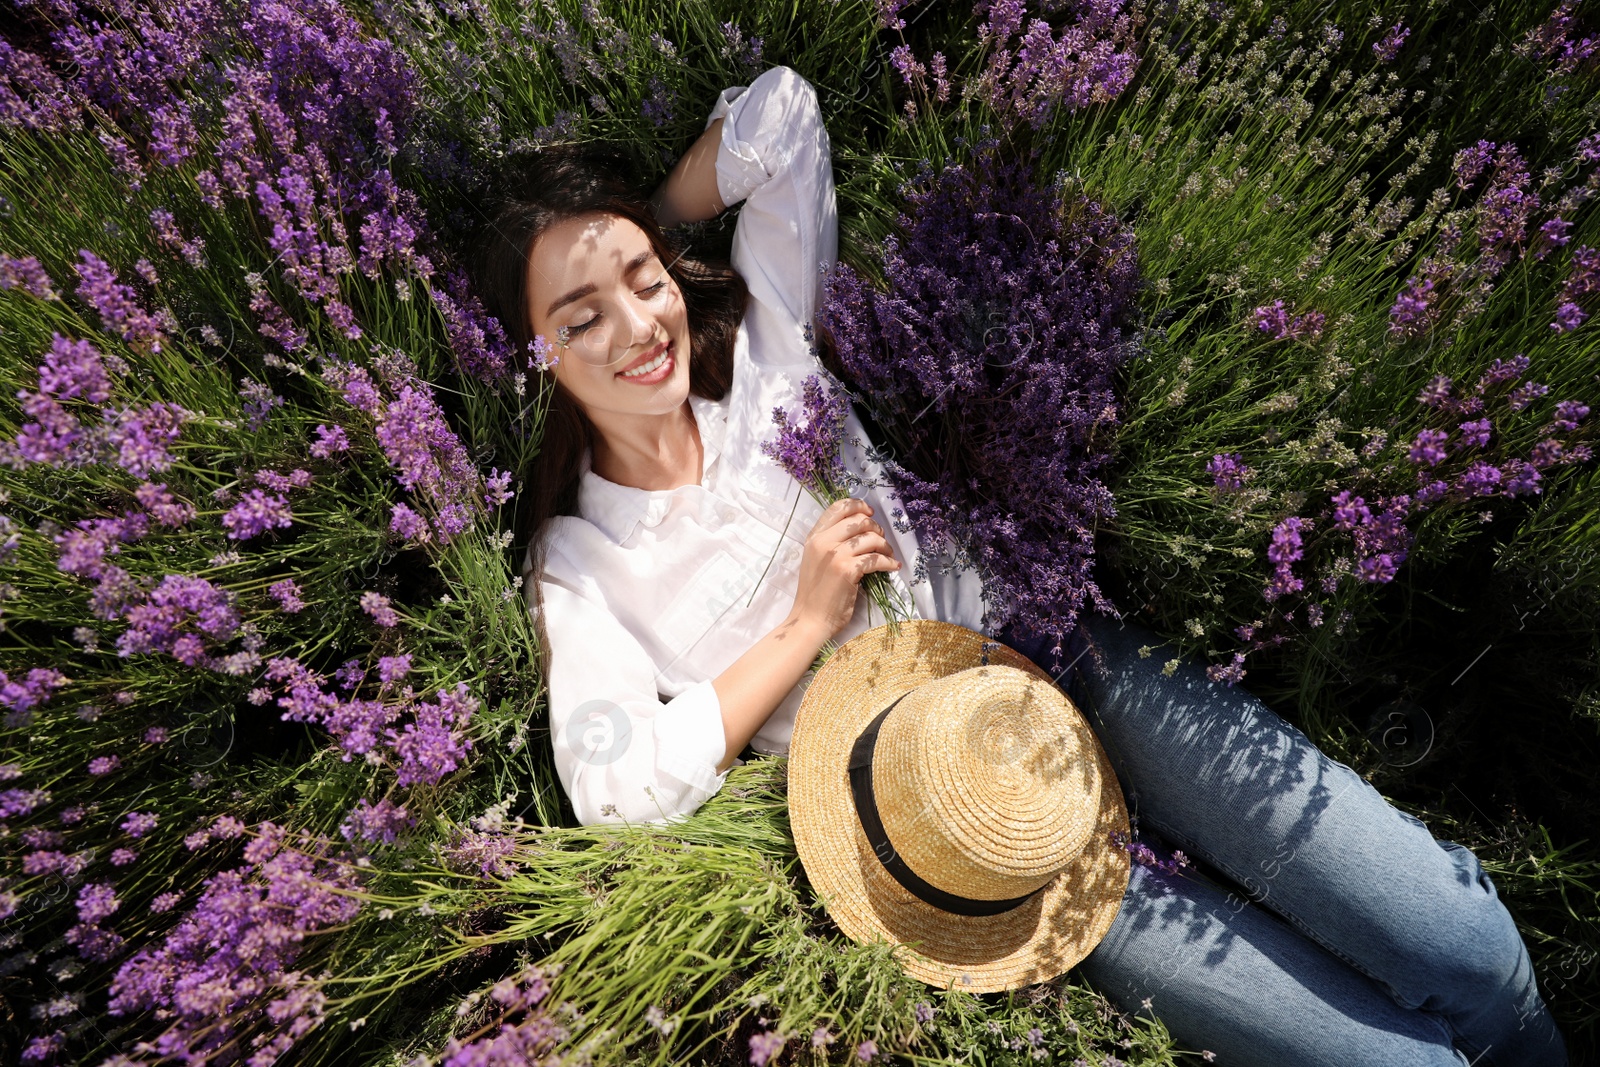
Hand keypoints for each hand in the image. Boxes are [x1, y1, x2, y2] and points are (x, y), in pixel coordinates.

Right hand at [789, 497, 900, 640]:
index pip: (838, 507)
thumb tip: (860, 528)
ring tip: (888, 556)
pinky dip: (889, 562)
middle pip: (859, 520)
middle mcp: (823, 542)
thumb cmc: (815, 593)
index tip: (870, 514)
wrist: (810, 619)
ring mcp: (835, 555)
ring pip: (871, 538)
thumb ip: (830, 542)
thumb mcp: (815, 559)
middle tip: (881, 542)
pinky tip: (892, 567)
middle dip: (876, 529)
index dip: (859, 506)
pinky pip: (876, 558)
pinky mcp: (848, 570)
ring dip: (885, 546)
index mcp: (814, 537)